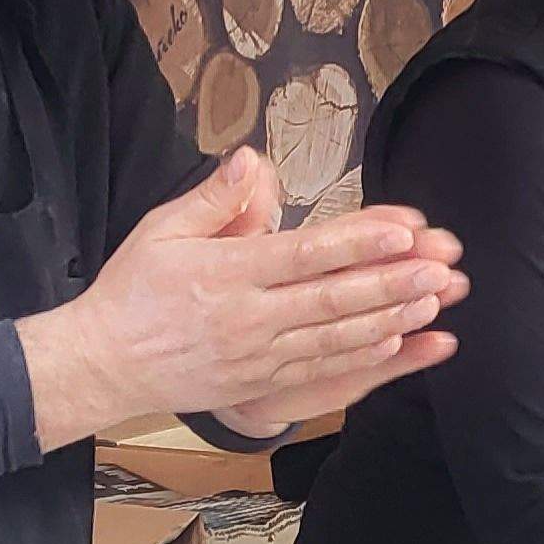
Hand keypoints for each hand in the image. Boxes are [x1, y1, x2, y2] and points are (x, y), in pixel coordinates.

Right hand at [20, 150, 466, 444]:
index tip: (404, 228)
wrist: (103, 365)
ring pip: (335, 338)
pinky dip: (362, 358)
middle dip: (392, 281)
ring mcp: (258, 356)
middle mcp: (249, 317)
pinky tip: (397, 342)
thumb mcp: (160, 230)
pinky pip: (321, 372)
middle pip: (333, 299)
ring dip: (389, 318)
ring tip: (433, 299)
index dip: (359, 241)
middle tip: (440, 265)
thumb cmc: (133, 290)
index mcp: (227, 272)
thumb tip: (251, 158)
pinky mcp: (260, 385)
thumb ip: (213, 198)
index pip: (306, 254)